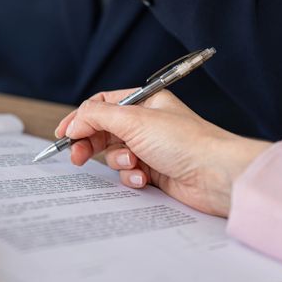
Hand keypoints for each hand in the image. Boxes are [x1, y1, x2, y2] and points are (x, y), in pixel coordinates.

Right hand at [56, 90, 271, 216]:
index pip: (102, 105)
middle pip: (103, 131)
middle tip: (76, 155)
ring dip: (118, 162)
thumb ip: (96, 117)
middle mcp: (147, 123)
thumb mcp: (134, 120)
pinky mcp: (155, 171)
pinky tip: (145, 178)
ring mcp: (150, 148)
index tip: (64, 133)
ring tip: (133, 164)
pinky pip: (129, 173)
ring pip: (114, 155)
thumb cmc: (187, 142)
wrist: (217, 176)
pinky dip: (132, 176)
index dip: (80, 118)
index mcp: (144, 103)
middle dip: (90, 144)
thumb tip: (73, 122)